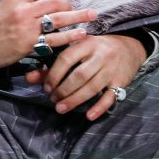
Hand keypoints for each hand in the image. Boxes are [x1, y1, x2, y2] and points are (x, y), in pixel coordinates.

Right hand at [0, 0, 96, 70]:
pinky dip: (69, 37)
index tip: (60, 2)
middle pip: (55, 3)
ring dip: (78, 17)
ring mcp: (26, 27)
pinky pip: (54, 39)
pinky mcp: (28, 45)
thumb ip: (18, 5)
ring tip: (92, 17)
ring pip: (58, 19)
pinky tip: (80, 35)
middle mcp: (22, 10)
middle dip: (71, 5)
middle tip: (85, 9)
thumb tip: (36, 6)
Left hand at [25, 34, 145, 119]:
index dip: (54, 74)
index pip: (66, 58)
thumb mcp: (76, 50)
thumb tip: (29, 77)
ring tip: (61, 108)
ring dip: (75, 100)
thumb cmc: (95, 49)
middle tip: (53, 99)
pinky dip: (99, 107)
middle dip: (64, 89)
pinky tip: (89, 115)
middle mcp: (100, 55)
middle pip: (79, 75)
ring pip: (92, 87)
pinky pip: (110, 96)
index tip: (46, 86)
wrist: (129, 47)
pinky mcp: (121, 81)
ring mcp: (111, 69)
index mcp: (86, 43)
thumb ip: (52, 63)